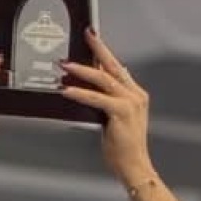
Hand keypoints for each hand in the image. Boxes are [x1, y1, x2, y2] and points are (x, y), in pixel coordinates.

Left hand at [59, 30, 153, 183]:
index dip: (104, 51)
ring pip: (104, 79)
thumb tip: (89, 87)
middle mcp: (135, 95)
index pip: (117, 67)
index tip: (92, 36)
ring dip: (82, 70)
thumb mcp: (114, 118)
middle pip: (113, 66)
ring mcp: (131, 103)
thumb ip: (106, 101)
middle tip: (85, 35)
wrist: (133, 165)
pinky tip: (67, 90)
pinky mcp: (122, 113)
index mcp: (134, 95)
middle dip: (98, 48)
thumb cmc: (122, 146)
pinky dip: (81, 93)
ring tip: (64, 64)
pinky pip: (98, 98)